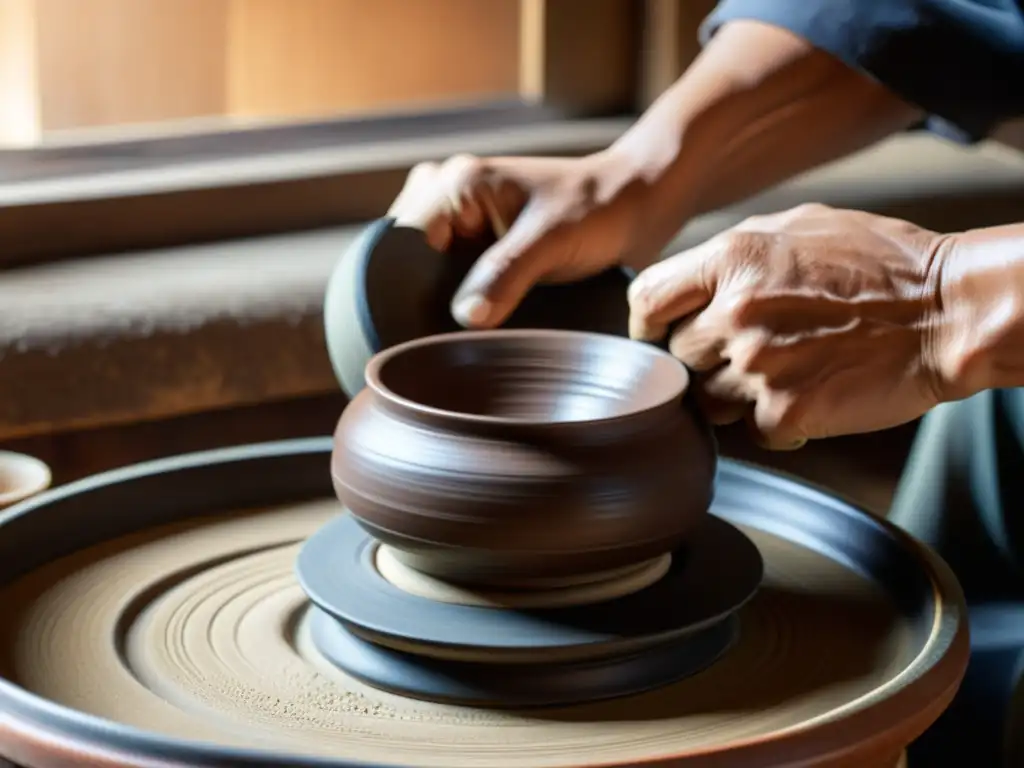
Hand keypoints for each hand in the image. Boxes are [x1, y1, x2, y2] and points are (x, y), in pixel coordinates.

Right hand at [388, 152, 653, 327]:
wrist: (635, 209)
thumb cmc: (600, 210)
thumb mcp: (552, 240)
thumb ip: (506, 274)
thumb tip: (466, 317)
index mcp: (456, 184)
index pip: (402, 243)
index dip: (408, 287)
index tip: (423, 326)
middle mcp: (447, 201)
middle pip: (407, 263)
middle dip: (424, 298)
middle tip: (455, 331)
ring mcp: (460, 227)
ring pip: (425, 278)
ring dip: (441, 304)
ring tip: (468, 328)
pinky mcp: (475, 251)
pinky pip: (447, 283)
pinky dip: (457, 305)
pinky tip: (474, 325)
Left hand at [627, 204, 950, 448]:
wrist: (950, 311)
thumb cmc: (883, 265)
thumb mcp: (800, 227)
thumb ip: (736, 252)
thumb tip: (694, 279)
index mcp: (732, 258)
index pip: (648, 300)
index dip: (648, 324)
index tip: (658, 336)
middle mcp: (735, 312)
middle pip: (680, 355)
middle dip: (708, 357)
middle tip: (754, 349)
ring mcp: (758, 366)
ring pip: (709, 399)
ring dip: (738, 394)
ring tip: (788, 371)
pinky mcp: (785, 411)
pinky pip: (754, 429)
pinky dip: (778, 421)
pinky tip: (813, 395)